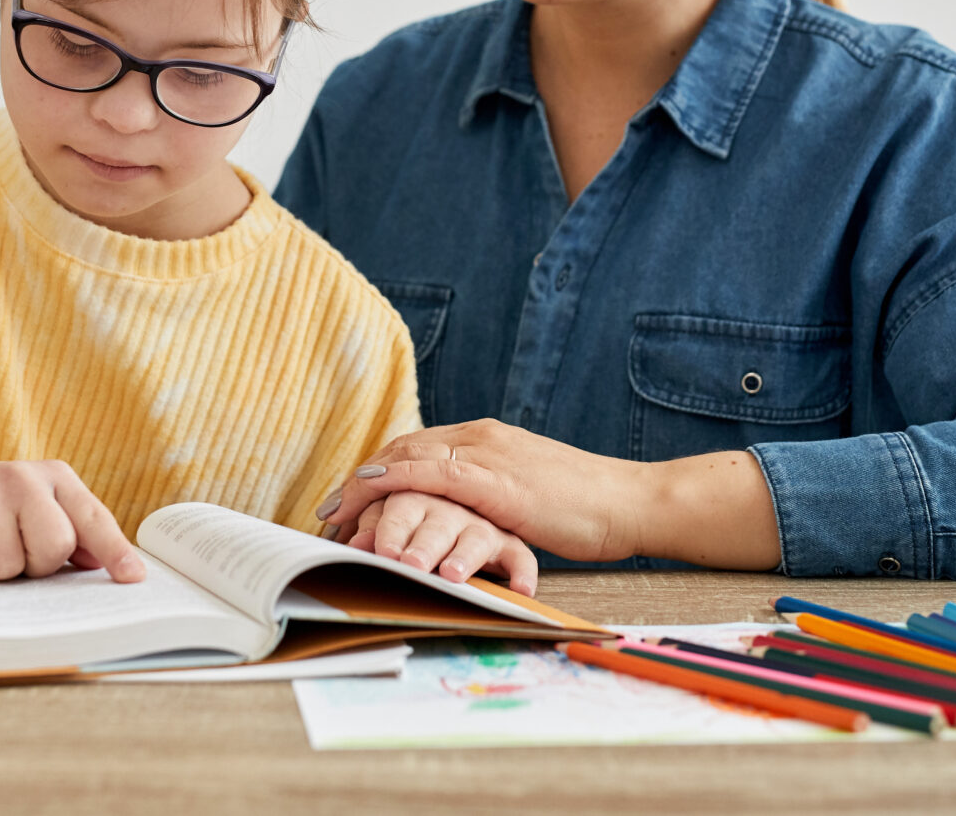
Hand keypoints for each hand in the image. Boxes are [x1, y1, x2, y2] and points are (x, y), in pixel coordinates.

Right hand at [0, 459, 145, 583]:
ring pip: (7, 564)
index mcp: (56, 478)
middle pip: (52, 546)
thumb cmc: (5, 509)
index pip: (93, 519)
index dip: (115, 551)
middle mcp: (21, 477)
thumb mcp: (46, 510)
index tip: (133, 578)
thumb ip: (82, 535)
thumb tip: (123, 567)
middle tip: (20, 553)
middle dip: (36, 565)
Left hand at [323, 420, 649, 563]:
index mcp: (487, 438)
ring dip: (364, 485)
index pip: (416, 448)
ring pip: (407, 457)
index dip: (377, 474)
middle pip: (401, 449)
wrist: (629, 501)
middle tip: (326, 512)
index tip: (348, 501)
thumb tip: (461, 520)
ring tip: (334, 515)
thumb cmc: (586, 508)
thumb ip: (491, 497)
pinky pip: (430, 471)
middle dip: (359, 482)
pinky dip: (393, 479)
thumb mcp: (527, 496)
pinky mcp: (495, 477)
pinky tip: (368, 491)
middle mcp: (480, 436)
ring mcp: (487, 453)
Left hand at [344, 491, 536, 595]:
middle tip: (412, 565)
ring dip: (464, 556)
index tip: (381, 552)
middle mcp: (452, 508)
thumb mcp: (398, 512)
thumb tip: (352, 545)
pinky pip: (521, 557)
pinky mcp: (510, 543)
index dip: (391, 530)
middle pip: (437, 525)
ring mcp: (483, 525)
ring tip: (452, 574)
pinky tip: (521, 591)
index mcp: (418, 495)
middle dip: (424, 545)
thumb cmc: (423, 510)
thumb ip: (376, 524)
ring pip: (476, 538)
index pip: (401, 509)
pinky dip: (523, 573)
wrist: (476, 494)